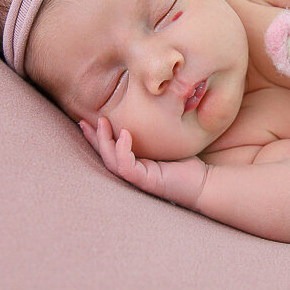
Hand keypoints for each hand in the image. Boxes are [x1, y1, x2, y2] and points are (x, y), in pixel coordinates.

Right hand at [79, 117, 209, 210]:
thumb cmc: (188, 163)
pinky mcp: (147, 182)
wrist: (205, 181)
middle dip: (93, 139)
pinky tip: (124, 135)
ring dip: (104, 142)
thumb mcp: (168, 143)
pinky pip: (127, 167)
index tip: (88, 119)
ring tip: (102, 122)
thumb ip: (155, 132)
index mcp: (135, 165)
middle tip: (84, 121)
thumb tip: (151, 107)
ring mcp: (138, 179)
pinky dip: (123, 150)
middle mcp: (133, 173)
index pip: (111, 150)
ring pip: (112, 161)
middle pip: (105, 156)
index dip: (97, 137)